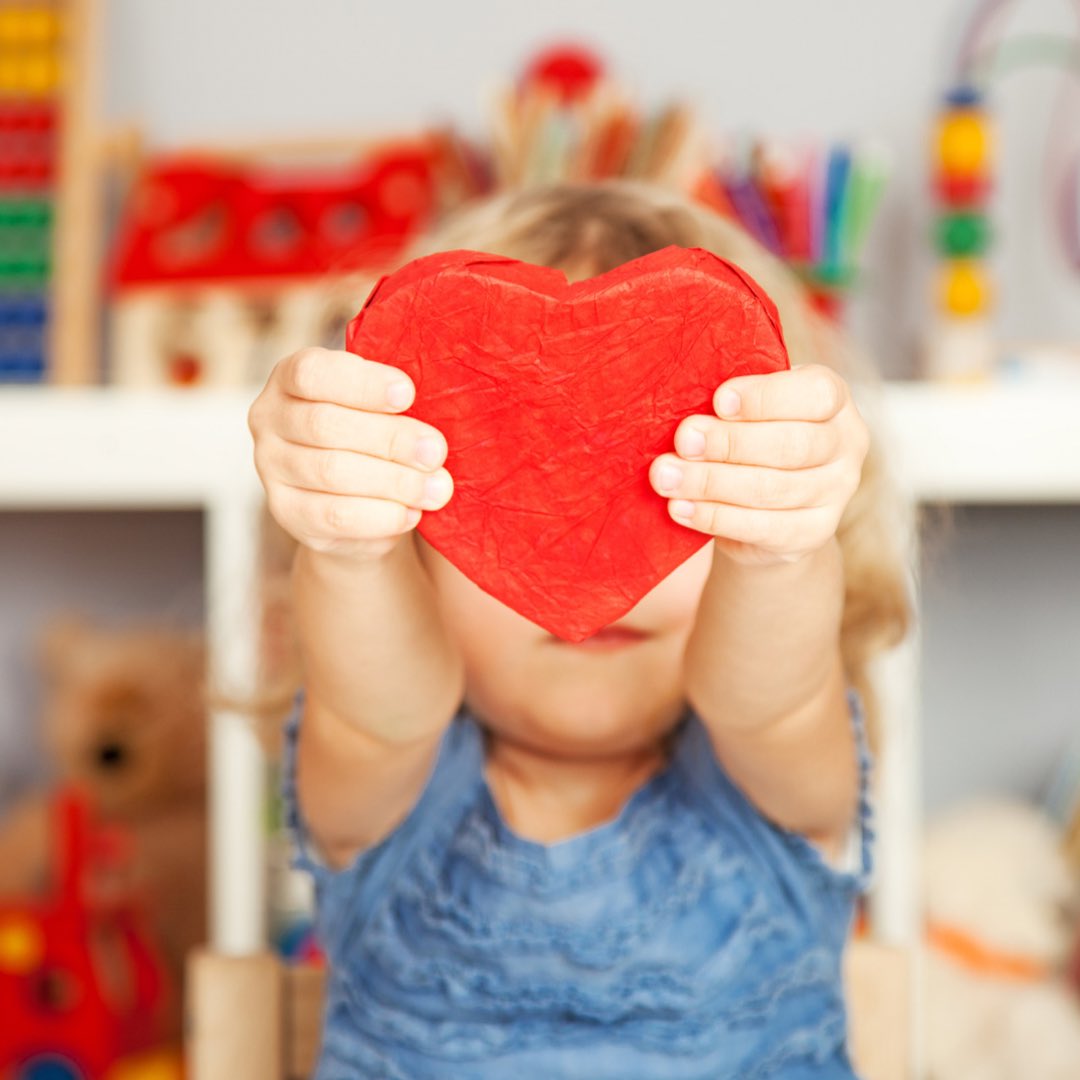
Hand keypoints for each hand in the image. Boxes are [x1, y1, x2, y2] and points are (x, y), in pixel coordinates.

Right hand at [248, 347, 452, 560]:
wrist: (357, 501)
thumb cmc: (375, 435)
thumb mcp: (383, 408)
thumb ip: (398, 407)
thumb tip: (432, 437)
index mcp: (291, 377)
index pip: (313, 373)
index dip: (362, 383)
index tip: (408, 394)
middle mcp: (269, 418)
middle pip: (325, 425)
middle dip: (389, 439)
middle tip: (436, 452)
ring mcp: (271, 468)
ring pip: (331, 472)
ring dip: (393, 481)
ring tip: (437, 488)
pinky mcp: (286, 513)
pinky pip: (335, 516)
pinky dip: (380, 515)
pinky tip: (412, 513)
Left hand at [648, 364, 868, 566]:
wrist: (768, 508)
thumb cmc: (752, 437)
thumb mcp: (750, 410)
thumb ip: (733, 404)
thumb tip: (687, 418)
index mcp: (835, 399)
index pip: (816, 393)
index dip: (765, 397)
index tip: (718, 401)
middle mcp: (847, 444)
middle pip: (791, 445)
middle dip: (729, 443)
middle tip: (683, 441)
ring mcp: (836, 493)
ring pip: (771, 489)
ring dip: (711, 482)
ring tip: (666, 477)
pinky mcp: (814, 533)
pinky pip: (761, 527)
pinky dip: (714, 517)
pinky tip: (680, 507)